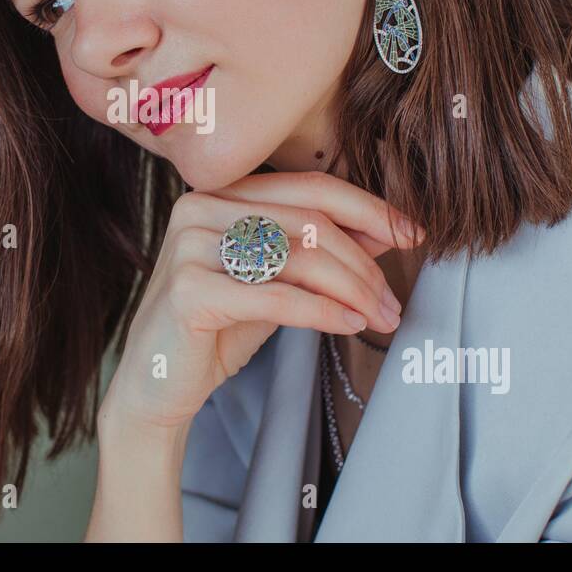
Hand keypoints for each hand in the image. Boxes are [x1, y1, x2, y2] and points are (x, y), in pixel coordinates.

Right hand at [97, 170, 424, 438]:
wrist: (156, 385)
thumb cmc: (216, 330)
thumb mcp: (277, 281)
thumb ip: (320, 250)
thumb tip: (386, 229)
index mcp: (220, 192)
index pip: (311, 186)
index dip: (369, 208)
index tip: (414, 234)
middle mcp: (200, 207)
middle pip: (311, 221)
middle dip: (365, 263)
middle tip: (394, 301)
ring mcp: (190, 244)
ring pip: (300, 256)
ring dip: (353, 290)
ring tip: (380, 318)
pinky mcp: (190, 289)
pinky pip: (277, 296)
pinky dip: (323, 312)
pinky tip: (349, 326)